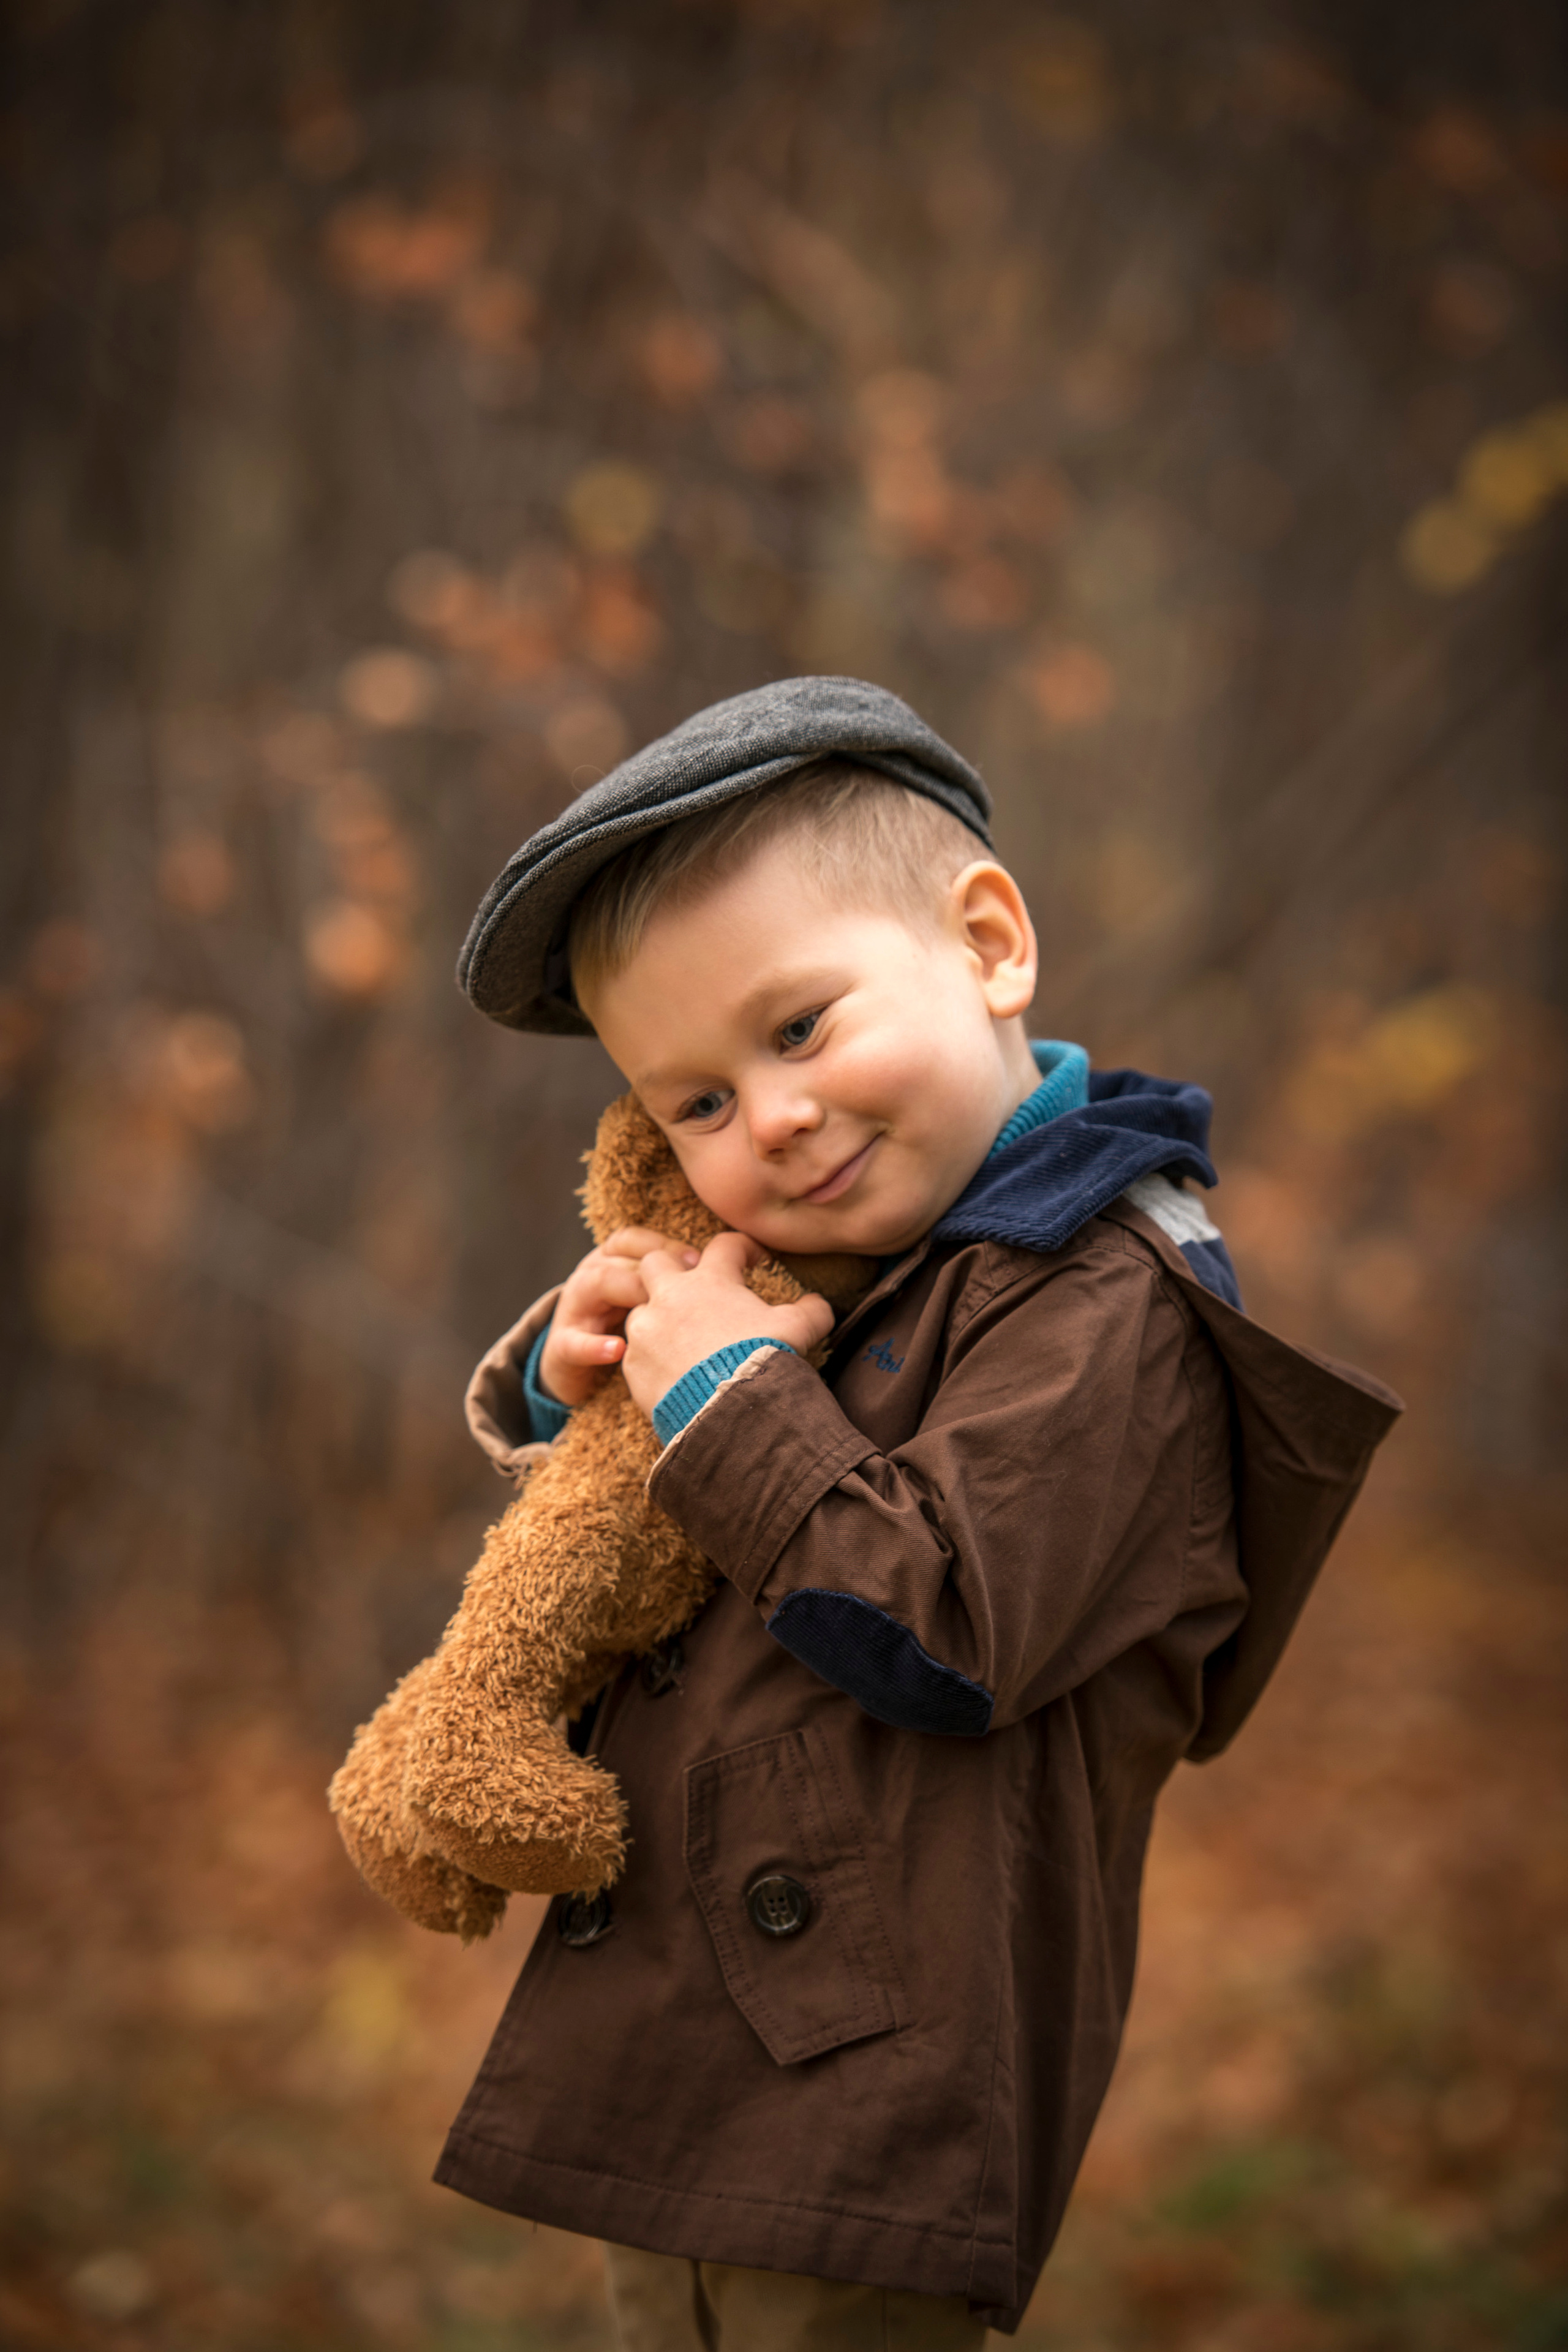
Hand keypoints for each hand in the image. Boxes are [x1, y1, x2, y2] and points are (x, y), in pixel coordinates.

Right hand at [539, 1227, 698, 1409]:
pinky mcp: (563, 1345)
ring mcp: (574, 1309)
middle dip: (652, 1266)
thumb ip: (676, 1281)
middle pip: (619, 1256)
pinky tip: (618, 1350)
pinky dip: (595, 1346)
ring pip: (595, 1283)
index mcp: (612, 1260)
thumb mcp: (648, 1297)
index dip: (664, 1244)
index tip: (699, 1260)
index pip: (633, 1239)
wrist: (575, 1364)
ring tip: (652, 1306)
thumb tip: (731, 1267)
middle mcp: (591, 1275)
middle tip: (686, 1282)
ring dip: (627, 1290)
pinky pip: (574, 1342)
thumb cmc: (625, 1324)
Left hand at [620, 1230, 834, 1420]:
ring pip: (639, 1311)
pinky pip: (635, 1354)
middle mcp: (671, 1297)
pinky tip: (669, 1375)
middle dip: (670, 1270)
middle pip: (654, 1262)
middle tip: (691, 1288)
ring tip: (678, 1341)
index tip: (752, 1260)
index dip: (742, 1248)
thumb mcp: (798, 1330)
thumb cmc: (761, 1361)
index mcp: (711, 1281)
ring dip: (657, 1320)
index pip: (725, 1245)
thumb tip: (819, 1304)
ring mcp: (646, 1331)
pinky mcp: (633, 1365)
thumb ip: (811, 1311)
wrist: (728, 1412)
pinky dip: (651, 1359)